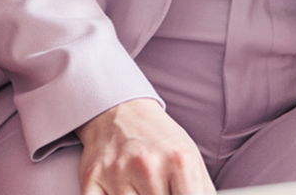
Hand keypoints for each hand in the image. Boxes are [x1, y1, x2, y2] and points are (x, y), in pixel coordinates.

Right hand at [75, 98, 211, 194]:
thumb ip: (204, 193)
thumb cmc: (161, 141)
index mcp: (180, 161)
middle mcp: (147, 165)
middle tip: (158, 190)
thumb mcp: (192, 160)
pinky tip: (120, 193)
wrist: (120, 110)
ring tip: (141, 189)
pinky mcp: (91, 178)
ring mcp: (117, 172)